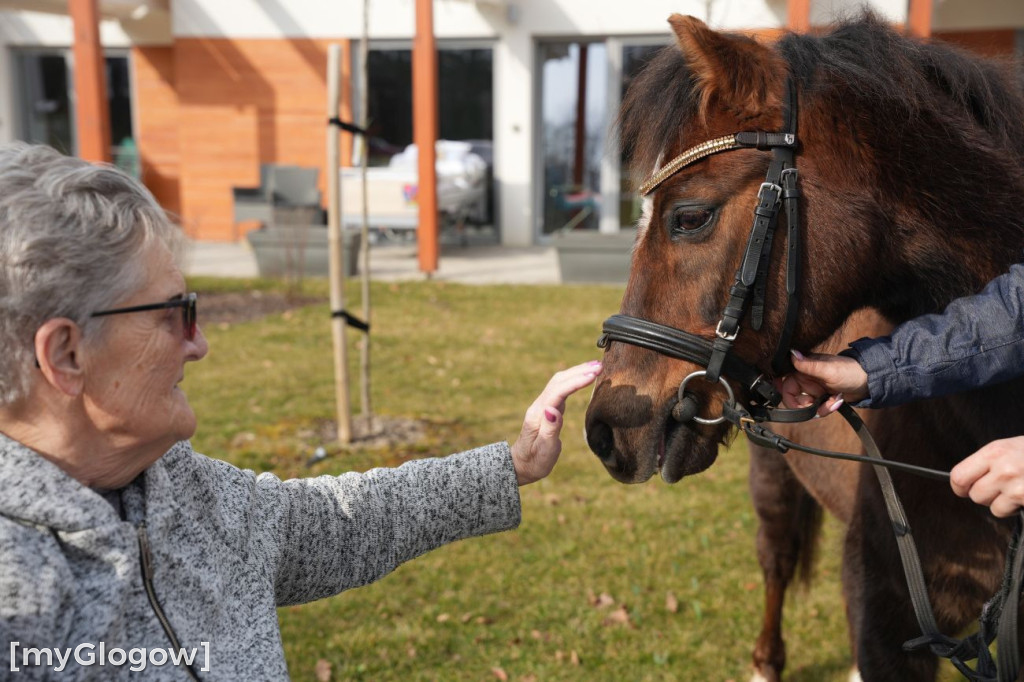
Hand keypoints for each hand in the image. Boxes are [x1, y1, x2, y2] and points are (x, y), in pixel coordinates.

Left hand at [512, 360, 602, 485]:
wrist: (522, 464)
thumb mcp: (543, 450)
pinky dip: (574, 379)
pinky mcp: (549, 408)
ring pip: (560, 381)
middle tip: (600, 365)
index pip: (558, 391)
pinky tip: (585, 377)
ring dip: (577, 372)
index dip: (575, 381)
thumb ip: (549, 430)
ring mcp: (543, 405)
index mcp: (538, 415)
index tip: (593, 375)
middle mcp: (540, 406)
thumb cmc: (535, 461)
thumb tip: (553, 410)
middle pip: (559, 381)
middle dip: (579, 371)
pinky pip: (562, 388)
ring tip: (597, 366)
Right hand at [776, 350, 868, 416]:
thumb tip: (791, 353)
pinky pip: (815, 409)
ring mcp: (813, 388)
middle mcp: (805, 378)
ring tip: (833, 401)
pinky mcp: (820, 397)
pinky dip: (825, 409)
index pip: (784, 382)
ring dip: (818, 408)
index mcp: (803, 367)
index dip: (786, 394)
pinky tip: (835, 401)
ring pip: (805, 406)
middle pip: (793, 398)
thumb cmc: (850, 371)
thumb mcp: (828, 370)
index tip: (796, 402)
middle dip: (804, 405)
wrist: (868, 382)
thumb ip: (808, 365)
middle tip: (816, 404)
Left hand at [950, 436, 1023, 516]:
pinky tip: (1023, 497)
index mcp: (995, 452)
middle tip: (1000, 489)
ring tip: (1016, 491)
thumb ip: (990, 460)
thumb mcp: (1011, 447)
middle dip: (986, 495)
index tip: (963, 489)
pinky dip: (1015, 509)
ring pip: (993, 507)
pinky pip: (1008, 512)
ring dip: (1002, 504)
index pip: (959, 476)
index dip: (960, 487)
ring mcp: (1015, 486)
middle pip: (975, 494)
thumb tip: (970, 477)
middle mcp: (1003, 468)